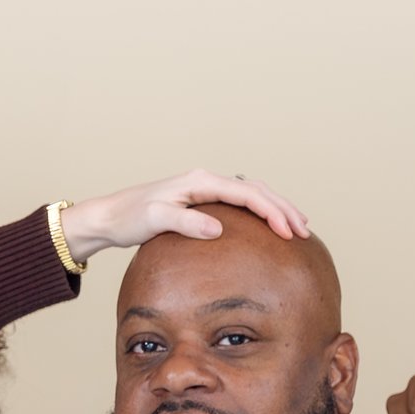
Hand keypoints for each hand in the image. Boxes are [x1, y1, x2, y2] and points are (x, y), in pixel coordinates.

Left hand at [61, 170, 307, 259]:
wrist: (110, 216)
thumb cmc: (130, 218)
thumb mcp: (155, 221)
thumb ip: (186, 223)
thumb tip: (217, 229)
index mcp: (200, 182)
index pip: (247, 193)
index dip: (272, 212)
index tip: (289, 233)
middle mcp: (206, 180)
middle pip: (256, 189)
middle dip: (283, 208)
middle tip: (304, 231)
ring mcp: (205, 190)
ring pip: (252, 193)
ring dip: (276, 208)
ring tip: (297, 227)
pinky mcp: (201, 202)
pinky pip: (240, 202)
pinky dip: (260, 211)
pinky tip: (269, 226)